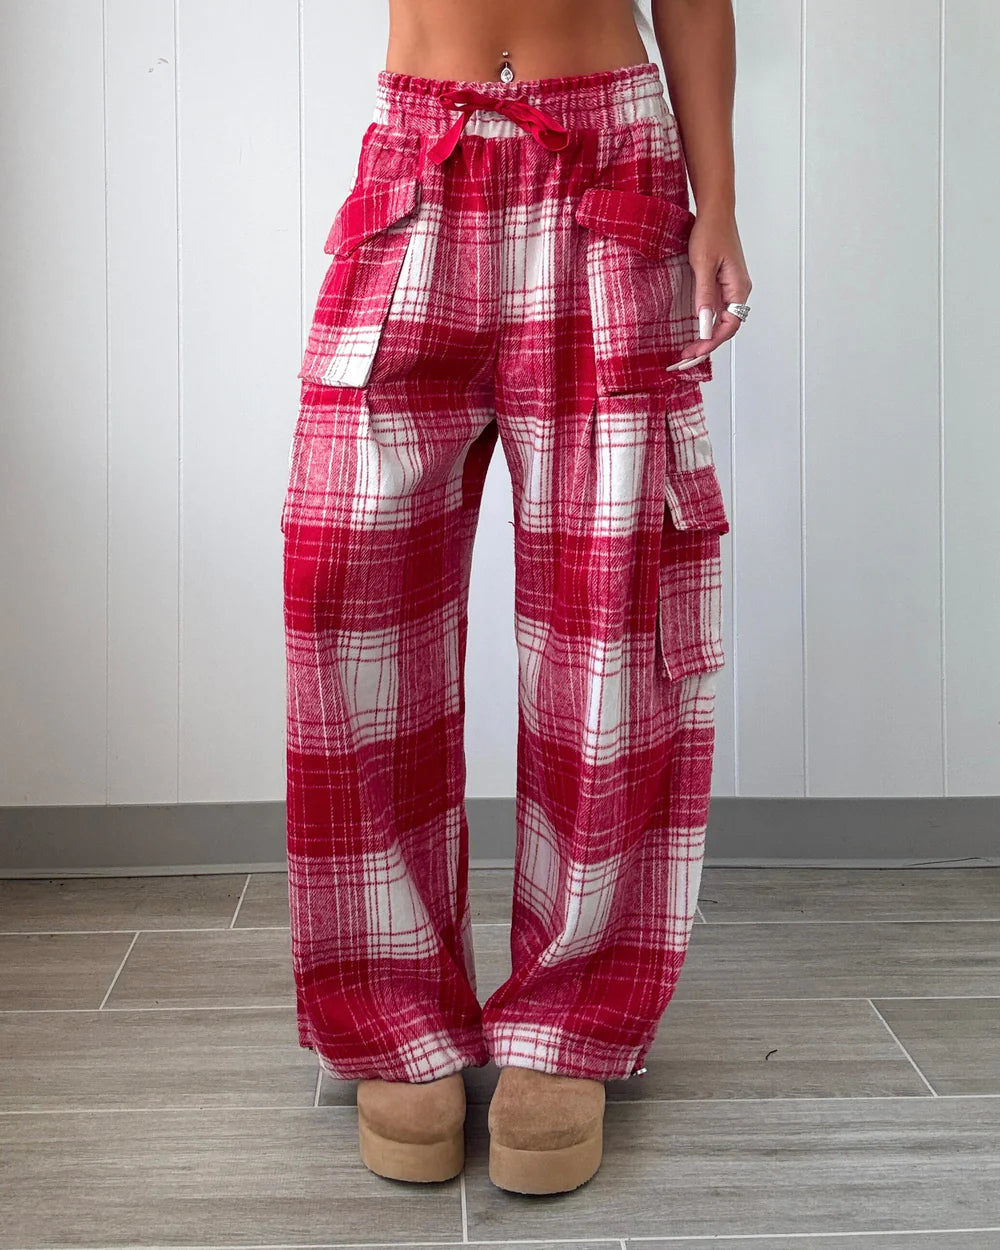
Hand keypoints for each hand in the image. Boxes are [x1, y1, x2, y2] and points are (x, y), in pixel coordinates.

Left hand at [673, 206, 751, 365]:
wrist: (714, 211)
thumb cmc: (710, 232)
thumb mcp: (703, 263)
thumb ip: (704, 294)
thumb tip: (704, 323)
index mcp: (738, 287)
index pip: (729, 325)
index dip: (711, 342)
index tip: (693, 353)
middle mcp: (738, 291)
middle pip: (725, 328)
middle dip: (706, 346)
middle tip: (684, 359)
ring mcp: (731, 288)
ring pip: (721, 322)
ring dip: (705, 338)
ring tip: (686, 351)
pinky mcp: (722, 285)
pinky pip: (716, 311)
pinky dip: (705, 325)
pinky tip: (693, 333)